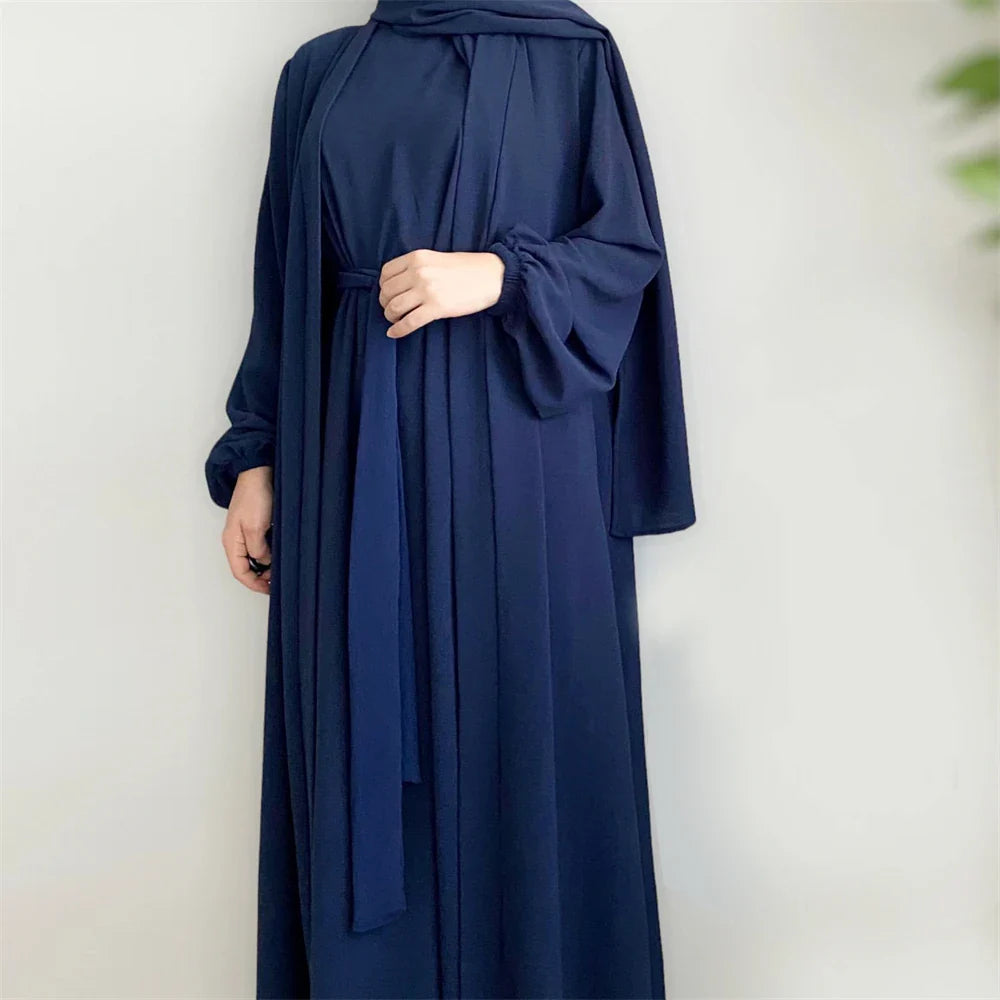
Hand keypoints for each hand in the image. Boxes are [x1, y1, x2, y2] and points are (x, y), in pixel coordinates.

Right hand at [222, 466, 272, 593]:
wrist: (258, 472)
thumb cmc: (254, 496)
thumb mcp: (256, 527)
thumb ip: (258, 549)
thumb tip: (263, 562)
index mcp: (232, 542)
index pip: (240, 572)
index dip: (254, 584)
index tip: (269, 589)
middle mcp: (236, 540)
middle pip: (246, 567)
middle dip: (261, 576)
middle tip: (278, 579)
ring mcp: (245, 532)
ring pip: (254, 557)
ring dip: (267, 565)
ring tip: (281, 568)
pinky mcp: (255, 525)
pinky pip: (260, 546)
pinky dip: (269, 553)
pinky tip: (280, 554)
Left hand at [378, 249, 503, 338]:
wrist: (491, 276)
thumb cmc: (467, 268)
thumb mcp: (436, 259)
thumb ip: (417, 267)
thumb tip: (399, 284)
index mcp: (417, 258)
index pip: (386, 273)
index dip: (383, 286)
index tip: (388, 294)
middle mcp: (418, 272)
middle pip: (387, 292)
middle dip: (385, 304)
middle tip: (391, 310)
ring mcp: (427, 290)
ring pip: (394, 307)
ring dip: (390, 317)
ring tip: (395, 320)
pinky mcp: (437, 308)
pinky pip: (409, 322)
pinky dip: (398, 330)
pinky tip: (394, 334)